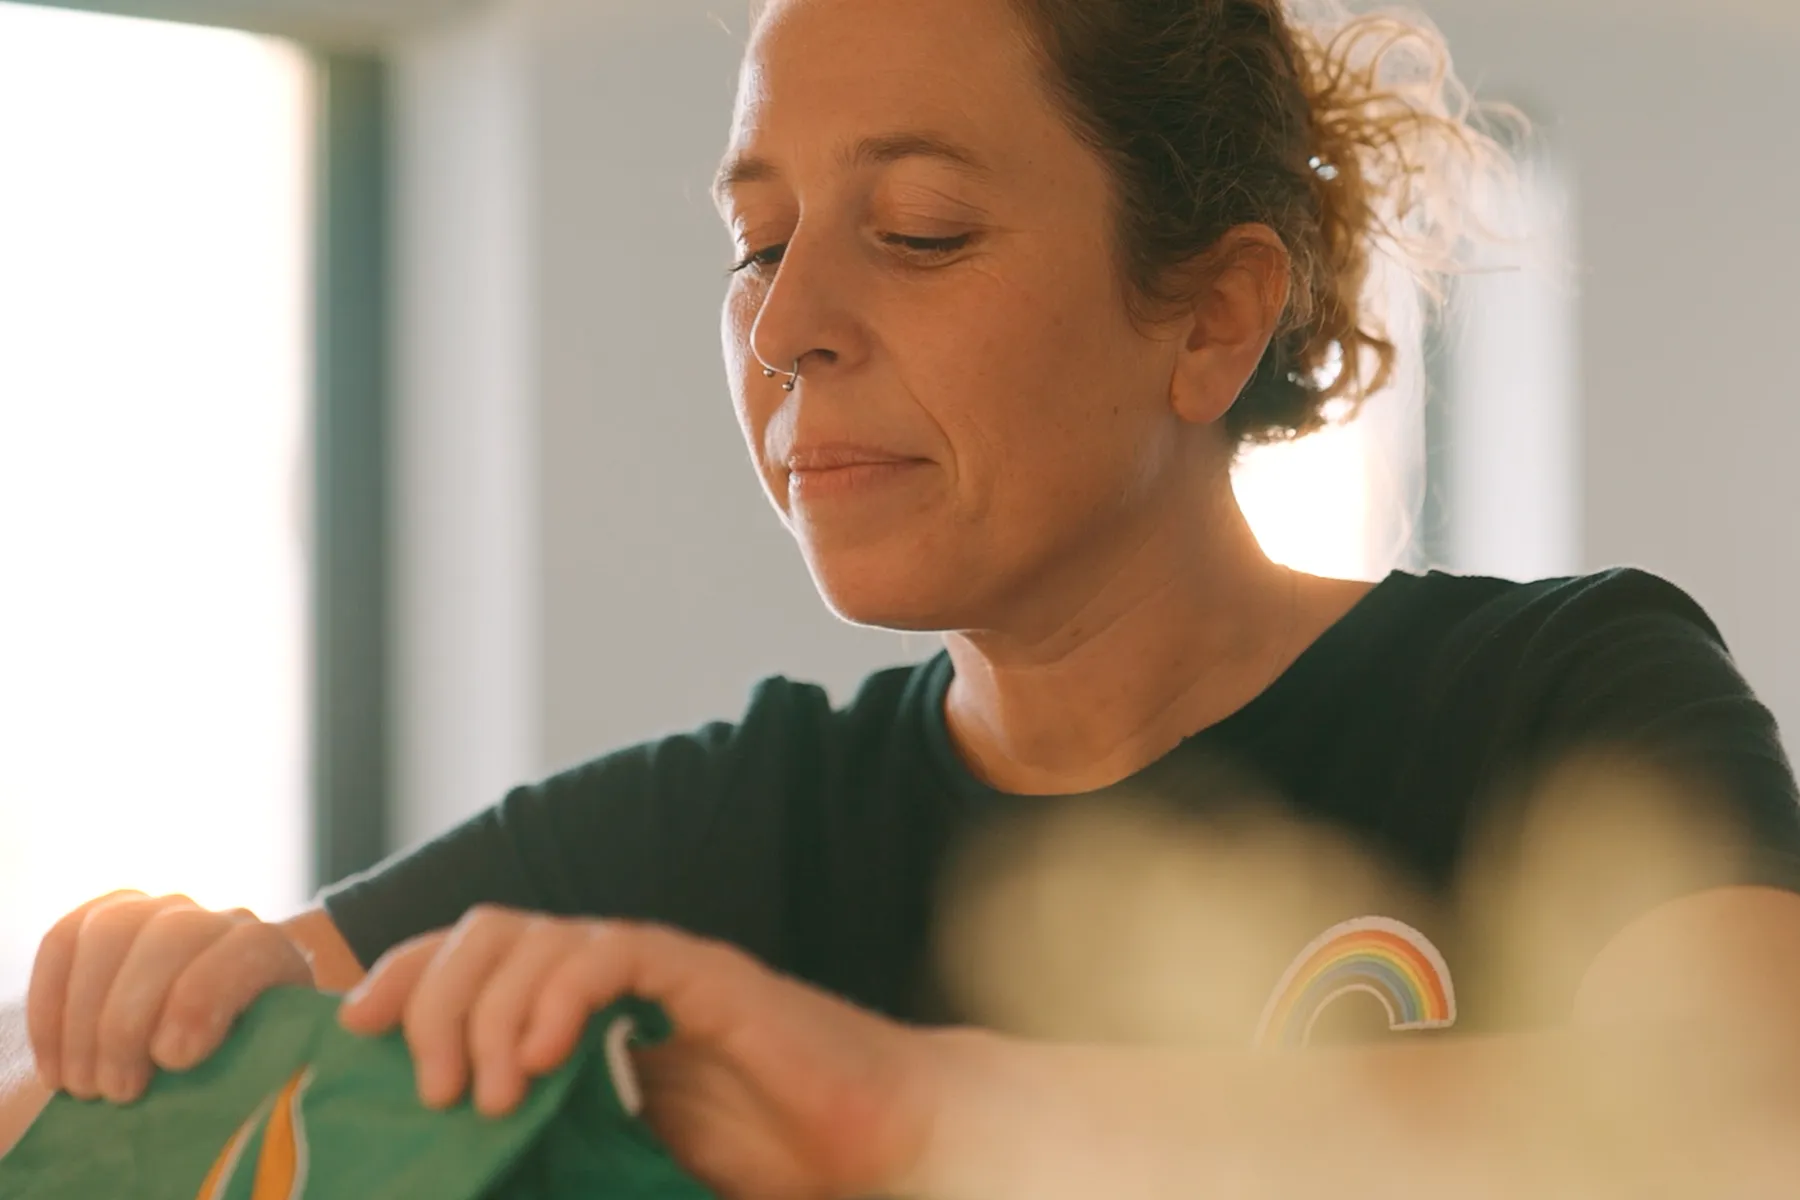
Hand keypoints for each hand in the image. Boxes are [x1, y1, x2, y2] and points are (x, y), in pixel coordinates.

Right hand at [27, 892, 312, 1104]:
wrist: (190, 1060)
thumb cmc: (228, 1076)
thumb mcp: (252, 1075)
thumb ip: (245, 1069)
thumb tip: (222, 1085)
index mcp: (271, 955)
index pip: (250, 948)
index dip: (205, 998)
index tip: (173, 1058)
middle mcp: (216, 921)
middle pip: (173, 936)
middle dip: (131, 1018)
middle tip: (119, 1091)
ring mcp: (156, 913)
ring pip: (112, 931)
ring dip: (85, 1017)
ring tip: (84, 1087)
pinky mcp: (101, 919)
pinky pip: (63, 942)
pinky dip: (50, 1007)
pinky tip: (56, 1068)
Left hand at [338, 907, 941, 1199]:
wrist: (873, 1138)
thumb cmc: (761, 1156)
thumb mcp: (619, 1160)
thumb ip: (550, 1149)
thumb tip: (462, 1168)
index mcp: (579, 1011)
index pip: (469, 960)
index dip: (404, 981)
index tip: (354, 1036)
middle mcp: (608, 974)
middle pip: (485, 934)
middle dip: (432, 999)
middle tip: (431, 1089)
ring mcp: (655, 967)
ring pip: (534, 938)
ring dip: (488, 1011)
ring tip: (488, 1095)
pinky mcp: (704, 973)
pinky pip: (612, 952)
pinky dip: (561, 994)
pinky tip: (544, 1057)